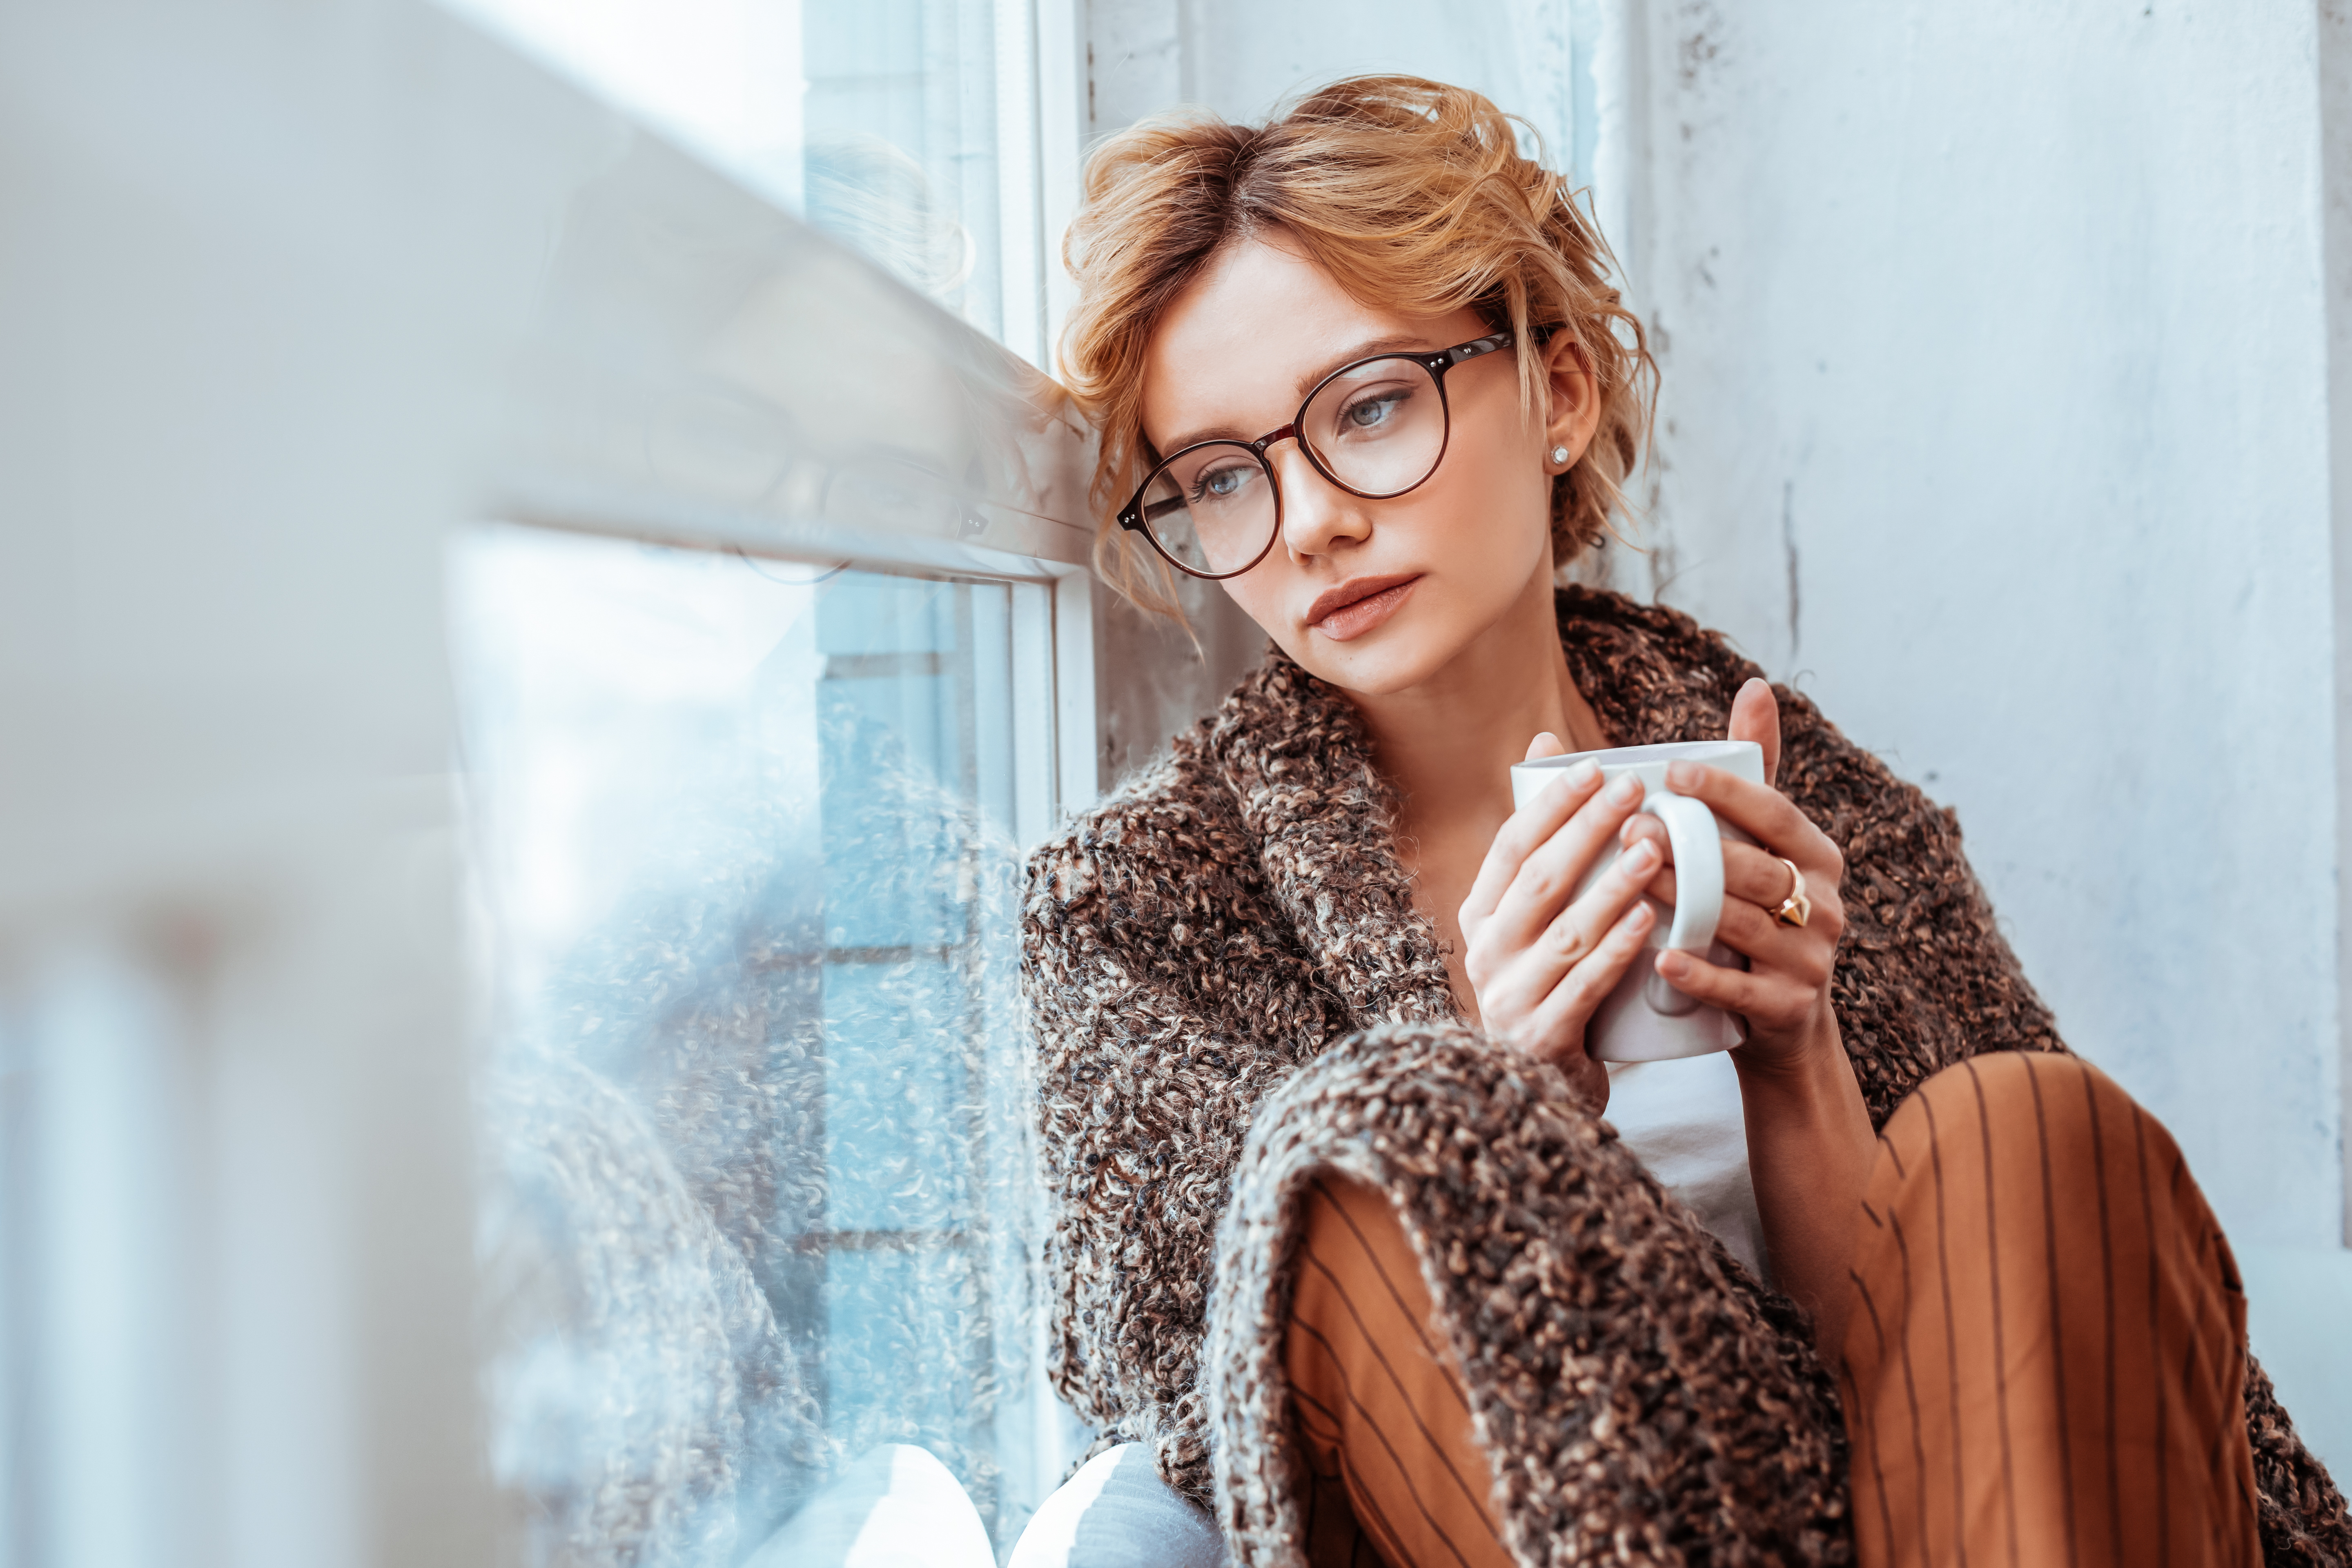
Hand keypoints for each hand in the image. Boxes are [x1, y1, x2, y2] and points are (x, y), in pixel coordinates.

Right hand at [1456, 736, 1662, 1110]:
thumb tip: (1545, 744)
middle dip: (1587, 830)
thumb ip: (1550, 842)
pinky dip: (1615, 952)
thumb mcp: (1543, 919)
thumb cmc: (1556, 984)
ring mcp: (1509, 999)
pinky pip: (1582, 987)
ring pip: (1564, 931)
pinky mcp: (1541, 1040)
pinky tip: (1649, 922)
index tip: (1595, 766)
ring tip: (1655, 848)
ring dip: (1611, 887)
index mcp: (1481, 916)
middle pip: (1538, 879)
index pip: (1511, 846)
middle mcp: (1485, 954)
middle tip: (1635, 790)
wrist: (1547, 1091)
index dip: (1552, 805)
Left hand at [1621, 678, 1846, 1072]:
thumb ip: (1756, 772)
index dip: (1725, 790)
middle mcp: (1823, 903)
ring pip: (1742, 924)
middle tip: (1630, 828)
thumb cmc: (1756, 914)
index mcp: (1817, 855)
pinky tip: (1657, 961)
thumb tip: (1755, 685)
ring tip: (1629, 881)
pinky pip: (1739, 989)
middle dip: (1693, 847)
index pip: (1772, 811)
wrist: (1781, 1024)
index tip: (1668, 770)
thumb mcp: (1764, 845)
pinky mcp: (1788, 1010)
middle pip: (1754, 868)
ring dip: (1685, 901)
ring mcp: (1810, 960)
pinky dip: (1698, 976)